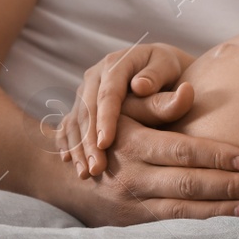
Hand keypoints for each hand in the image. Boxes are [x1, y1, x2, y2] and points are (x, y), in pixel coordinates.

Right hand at [42, 115, 238, 224]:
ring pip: (182, 212)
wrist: (63, 175)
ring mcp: (130, 206)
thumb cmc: (107, 132)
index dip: (217, 155)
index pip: (182, 150)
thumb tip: (190, 92)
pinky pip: (171, 227)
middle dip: (228, 186)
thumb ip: (157, 104)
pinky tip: (226, 225)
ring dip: (220, 212)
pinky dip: (200, 227)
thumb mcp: (125, 111)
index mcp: (132, 144)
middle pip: (188, 184)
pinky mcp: (131, 226)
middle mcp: (130, 178)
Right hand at [63, 42, 194, 175]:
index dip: (105, 119)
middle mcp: (94, 77)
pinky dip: (70, 145)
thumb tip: (140, 86)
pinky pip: (70, 127)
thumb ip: (156, 76)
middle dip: (88, 141)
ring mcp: (85, 92)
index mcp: (115, 65)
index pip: (108, 94)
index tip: (106, 143)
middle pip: (87, 111)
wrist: (158, 66)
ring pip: (76, 122)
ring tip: (85, 173)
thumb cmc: (168, 69)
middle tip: (95, 169)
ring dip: (78, 148)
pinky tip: (72, 164)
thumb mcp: (167, 67)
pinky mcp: (81, 106)